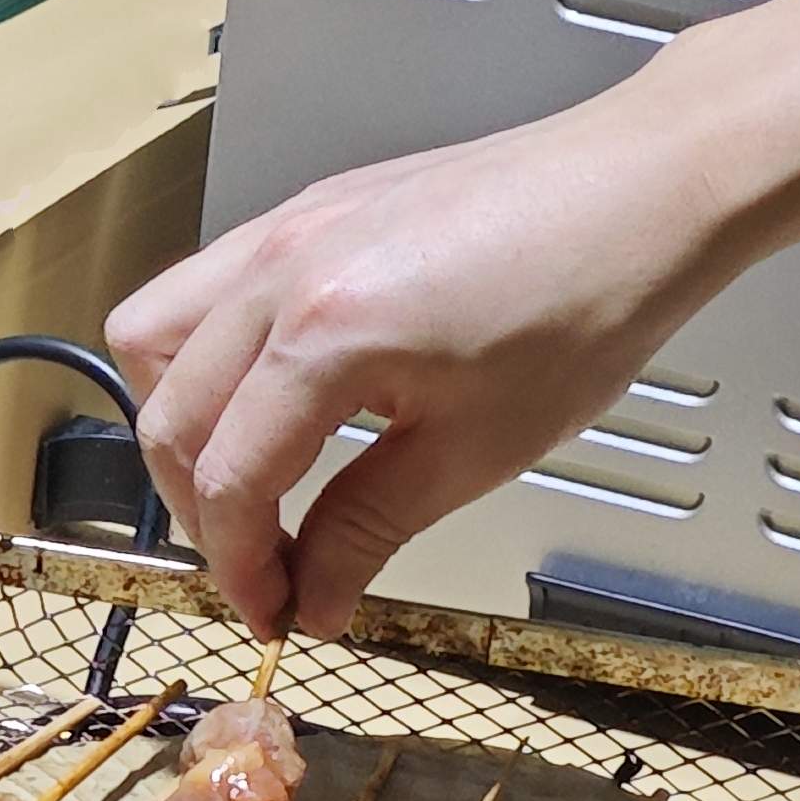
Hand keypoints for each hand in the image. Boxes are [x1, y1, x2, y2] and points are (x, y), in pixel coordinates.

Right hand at [109, 83, 747, 640]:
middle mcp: (280, 270)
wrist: (647, 187)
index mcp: (324, 334)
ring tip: (240, 470)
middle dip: (200, 509)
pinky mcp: (305, 211)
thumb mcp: (478, 449)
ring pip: (152, 335)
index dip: (238, 566)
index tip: (270, 614)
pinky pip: (202, 288)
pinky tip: (274, 393)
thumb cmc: (590, 301)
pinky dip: (208, 356)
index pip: (229, 478)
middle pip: (169, 416)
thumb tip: (313, 599)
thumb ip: (369, 528)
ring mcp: (283, 229)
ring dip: (178, 419)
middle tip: (261, 565)